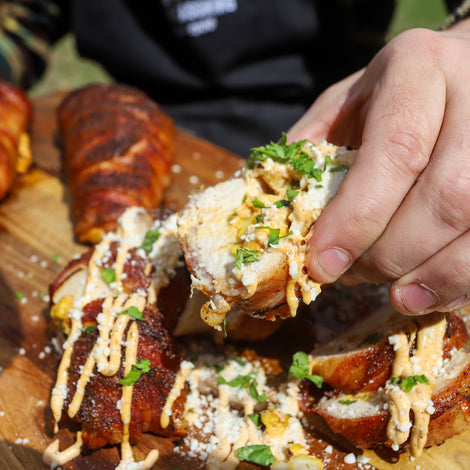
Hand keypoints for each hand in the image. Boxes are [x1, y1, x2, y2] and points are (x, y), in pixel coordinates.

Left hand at [287, 23, 469, 314]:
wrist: (460, 73)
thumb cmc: (390, 97)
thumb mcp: (343, 106)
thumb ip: (310, 150)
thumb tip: (280, 216)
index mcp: (417, 71)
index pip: (395, 150)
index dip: (357, 217)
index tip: (324, 264)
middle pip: (446, 194)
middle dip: (390, 252)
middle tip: (353, 276)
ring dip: (433, 274)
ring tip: (396, 294)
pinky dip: (461, 279)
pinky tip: (429, 292)